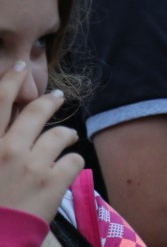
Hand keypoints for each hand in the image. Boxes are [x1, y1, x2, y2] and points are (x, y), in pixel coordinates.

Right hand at [0, 62, 83, 221]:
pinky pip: (74, 160)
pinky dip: (72, 163)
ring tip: (69, 137)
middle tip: (57, 97)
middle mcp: (9, 149)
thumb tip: (7, 129)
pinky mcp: (54, 182)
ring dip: (66, 135)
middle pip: (37, 112)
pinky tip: (68, 168)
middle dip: (50, 101)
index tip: (19, 68)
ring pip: (61, 134)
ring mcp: (34, 165)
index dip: (10, 81)